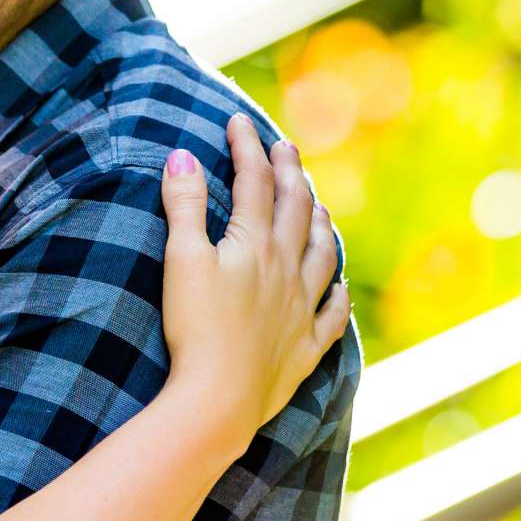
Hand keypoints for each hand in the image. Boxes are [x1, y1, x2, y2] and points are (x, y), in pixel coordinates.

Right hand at [157, 114, 349, 444]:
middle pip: (297, 209)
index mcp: (256, 244)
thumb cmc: (194, 329)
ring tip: (321, 206)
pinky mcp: (305, 348)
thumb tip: (183, 155)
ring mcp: (302, 309)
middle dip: (291, 173)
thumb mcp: (180, 259)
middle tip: (287, 148)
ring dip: (323, 224)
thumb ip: (184, 205)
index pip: (255, 181)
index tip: (240, 121)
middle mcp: (288, 269)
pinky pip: (332, 316)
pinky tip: (341, 289)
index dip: (247, 147)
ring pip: (324, 255)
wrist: (218, 399)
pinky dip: (338, 298)